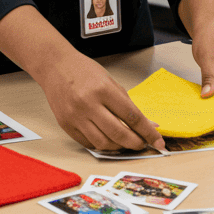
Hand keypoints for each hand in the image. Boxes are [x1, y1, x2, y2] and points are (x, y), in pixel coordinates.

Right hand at [34, 50, 165, 152]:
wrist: (55, 66)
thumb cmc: (84, 71)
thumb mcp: (110, 81)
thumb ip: (128, 104)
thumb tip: (148, 124)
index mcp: (103, 90)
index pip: (132, 116)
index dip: (148, 132)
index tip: (158, 141)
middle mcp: (88, 104)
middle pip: (118, 133)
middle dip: (135, 143)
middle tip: (142, 144)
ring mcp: (75, 116)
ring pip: (103, 143)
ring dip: (118, 146)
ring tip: (124, 142)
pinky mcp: (65, 125)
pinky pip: (87, 143)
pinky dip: (101, 144)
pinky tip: (107, 139)